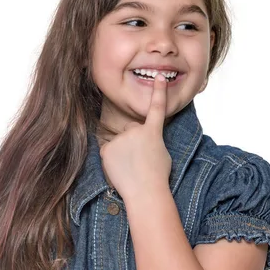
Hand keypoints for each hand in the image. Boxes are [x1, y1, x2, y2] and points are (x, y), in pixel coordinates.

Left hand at [99, 74, 171, 196]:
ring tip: (131, 168)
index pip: (157, 107)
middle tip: (140, 161)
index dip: (159, 91)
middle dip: (133, 142)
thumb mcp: (162, 153)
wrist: (146, 193)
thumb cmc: (158, 176)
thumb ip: (151, 140)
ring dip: (122, 152)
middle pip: (131, 131)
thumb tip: (140, 140)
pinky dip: (112, 159)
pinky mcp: (107, 149)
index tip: (160, 77)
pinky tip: (120, 169)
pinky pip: (108, 151)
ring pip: (119, 142)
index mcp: (153, 132)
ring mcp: (120, 139)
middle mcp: (136, 131)